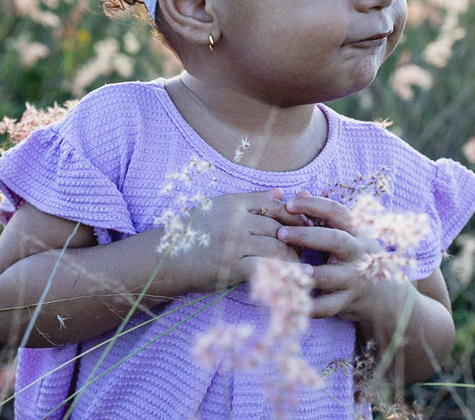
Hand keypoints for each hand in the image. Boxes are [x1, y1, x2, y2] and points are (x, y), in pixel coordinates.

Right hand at [167, 188, 309, 292]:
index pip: (274, 205)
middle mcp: (235, 220)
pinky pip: (265, 269)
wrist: (164, 259)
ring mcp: (233, 244)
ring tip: (303, 266)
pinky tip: (292, 281)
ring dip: (293, 258)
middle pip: (279, 226)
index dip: (294, 215)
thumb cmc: (192, 233)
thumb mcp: (218, 208)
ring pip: (277, 247)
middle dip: (298, 239)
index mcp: (232, 202)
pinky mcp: (231, 267)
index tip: (305, 225)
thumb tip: (281, 193)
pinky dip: (281, 275)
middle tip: (310, 249)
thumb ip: (251, 201)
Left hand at [275, 190, 407, 322]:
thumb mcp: (349, 233)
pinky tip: (289, 300)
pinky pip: (327, 306)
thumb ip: (324, 215)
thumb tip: (301, 193)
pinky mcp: (348, 302)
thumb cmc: (358, 256)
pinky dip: (308, 306)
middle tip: (280, 233)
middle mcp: (357, 254)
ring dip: (305, 273)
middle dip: (306, 235)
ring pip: (329, 276)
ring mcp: (354, 279)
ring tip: (281, 270)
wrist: (387, 296)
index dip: (313, 205)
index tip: (289, 204)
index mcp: (356, 232)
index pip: (337, 212)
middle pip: (334, 240)